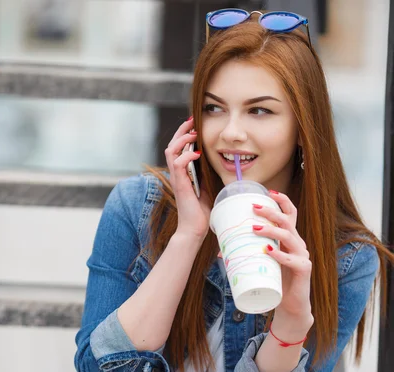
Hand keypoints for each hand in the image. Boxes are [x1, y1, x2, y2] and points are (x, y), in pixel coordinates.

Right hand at [164, 117, 210, 241]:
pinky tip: (197, 154)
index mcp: (182, 173)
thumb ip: (210, 175)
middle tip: (192, 120)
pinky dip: (186, 156)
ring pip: (171, 150)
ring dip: (182, 139)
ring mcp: (176, 179)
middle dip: (182, 130)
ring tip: (193, 134)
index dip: (185, 134)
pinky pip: (177, 164)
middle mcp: (176, 174)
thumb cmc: (202, 212)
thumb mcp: (209, 188)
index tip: (195, 124)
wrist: (195, 230)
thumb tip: (222, 163)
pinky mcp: (179, 185)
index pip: (179, 148)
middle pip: (172, 144)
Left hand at [252, 190, 312, 326]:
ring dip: (271, 230)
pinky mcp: (304, 269)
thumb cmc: (276, 282)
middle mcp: (298, 244)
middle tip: (253, 208)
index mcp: (290, 239)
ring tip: (254, 229)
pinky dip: (280, 254)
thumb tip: (220, 252)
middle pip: (287, 221)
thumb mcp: (262, 264)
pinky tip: (269, 251)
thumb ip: (248, 255)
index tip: (269, 192)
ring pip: (289, 236)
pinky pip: (292, 260)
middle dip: (271, 211)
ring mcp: (302, 256)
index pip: (290, 214)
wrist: (291, 306)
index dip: (282, 201)